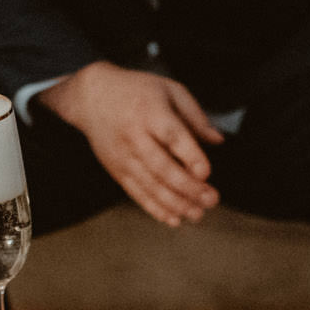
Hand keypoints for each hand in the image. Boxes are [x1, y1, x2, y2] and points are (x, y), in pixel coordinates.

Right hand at [38, 62, 224, 225]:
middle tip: (211, 199)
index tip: (206, 173)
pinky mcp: (116, 170)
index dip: (190, 156)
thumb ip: (195, 116)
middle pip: (161, 166)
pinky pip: (136, 193)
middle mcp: (135, 136)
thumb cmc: (136, 91)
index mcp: (150, 112)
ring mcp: (123, 156)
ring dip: (175, 203)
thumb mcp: (169, 90)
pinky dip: (155, 209)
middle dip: (187, 188)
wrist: (91, 97)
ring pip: (150, 185)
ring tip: (197, 214)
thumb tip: (218, 140)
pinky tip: (174, 219)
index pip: (172, 136)